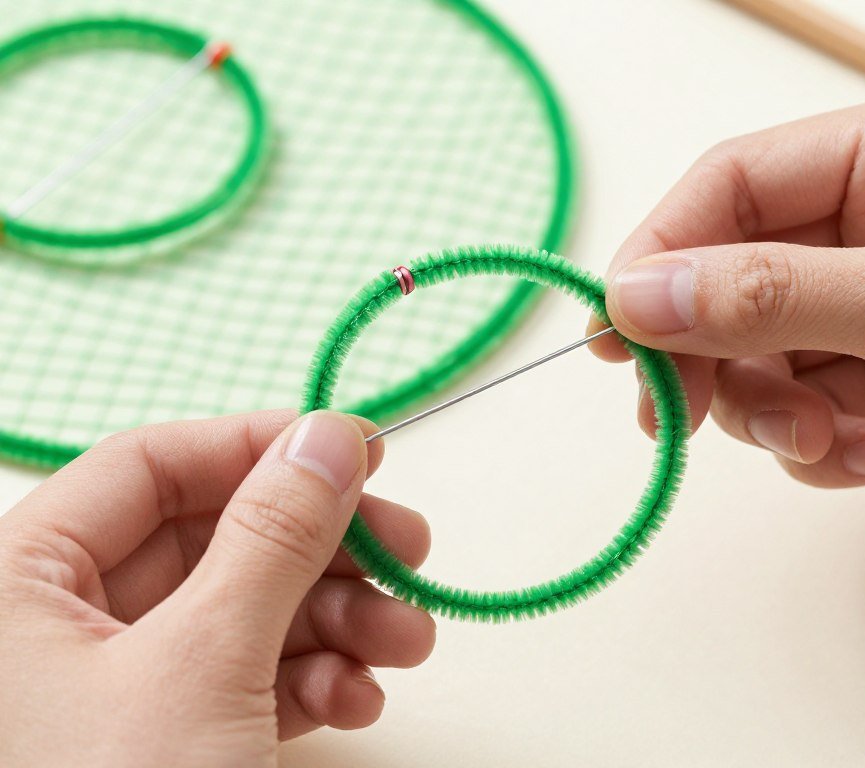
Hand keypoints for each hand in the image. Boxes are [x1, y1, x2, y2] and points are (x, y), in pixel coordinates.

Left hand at [0, 410, 434, 766]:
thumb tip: (330, 435)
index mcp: (20, 583)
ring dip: (338, 620)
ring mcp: (118, 690)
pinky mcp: (167, 742)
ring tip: (408, 643)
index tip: (356, 449)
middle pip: (215, 539)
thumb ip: (272, 537)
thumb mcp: (201, 666)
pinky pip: (247, 679)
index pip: (150, 465)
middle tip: (411, 550)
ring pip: (244, 610)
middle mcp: (61, 627)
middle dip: (323, 548)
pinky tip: (357, 702)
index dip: (257, 446)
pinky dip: (312, 681)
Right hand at [592, 87, 864, 487]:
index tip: (614, 330)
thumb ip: (769, 295)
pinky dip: (828, 447)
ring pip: (767, 359)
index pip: (731, 188)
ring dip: (776, 417)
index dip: (660, 252)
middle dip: (713, 357)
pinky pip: (815, 410)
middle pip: (734, 282)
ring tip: (829, 443)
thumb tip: (634, 297)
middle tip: (676, 421)